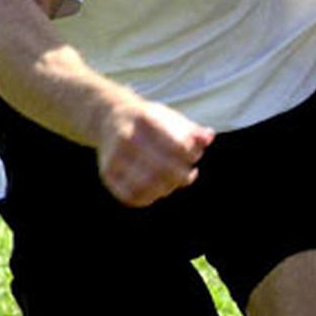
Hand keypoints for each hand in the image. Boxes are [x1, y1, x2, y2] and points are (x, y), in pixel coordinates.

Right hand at [96, 99, 214, 206]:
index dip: (191, 156)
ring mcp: (115, 156)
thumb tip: (208, 137)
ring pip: (147, 186)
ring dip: (167, 188)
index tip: (193, 156)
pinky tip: (156, 190)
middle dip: (183, 176)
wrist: (108, 119)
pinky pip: (131, 196)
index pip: (178, 146)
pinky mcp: (107, 173)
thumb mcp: (171, 118)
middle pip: (163, 169)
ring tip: (172, 182)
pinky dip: (148, 197)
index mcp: (147, 120)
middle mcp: (128, 137)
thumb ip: (193, 130)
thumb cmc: (150, 122)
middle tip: (188, 175)